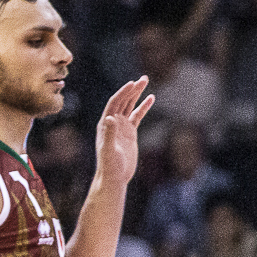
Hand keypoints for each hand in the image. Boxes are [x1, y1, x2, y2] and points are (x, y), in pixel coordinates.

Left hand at [93, 76, 154, 190]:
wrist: (114, 177)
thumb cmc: (109, 165)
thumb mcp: (109, 149)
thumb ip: (109, 133)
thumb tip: (110, 117)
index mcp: (105, 123)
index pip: (115, 103)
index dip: (123, 93)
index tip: (132, 83)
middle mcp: (112, 122)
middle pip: (123, 101)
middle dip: (132, 89)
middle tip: (143, 79)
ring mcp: (122, 127)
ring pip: (130, 106)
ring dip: (137, 94)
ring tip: (145, 82)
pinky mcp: (130, 133)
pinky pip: (137, 116)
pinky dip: (143, 107)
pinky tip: (151, 99)